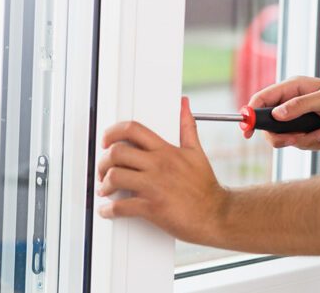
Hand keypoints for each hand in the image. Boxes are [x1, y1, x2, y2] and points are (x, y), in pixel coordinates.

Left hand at [96, 97, 229, 245]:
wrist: (216, 214)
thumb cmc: (205, 186)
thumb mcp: (196, 152)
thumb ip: (187, 126)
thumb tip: (184, 104)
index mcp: (166, 150)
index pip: (132, 130)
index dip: (113, 132)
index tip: (106, 140)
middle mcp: (158, 165)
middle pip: (117, 153)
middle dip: (103, 161)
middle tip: (103, 169)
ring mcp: (154, 186)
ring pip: (115, 177)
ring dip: (104, 184)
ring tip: (105, 189)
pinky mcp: (152, 208)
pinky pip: (121, 206)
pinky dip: (108, 210)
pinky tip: (107, 210)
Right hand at [247, 76, 319, 150]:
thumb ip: (300, 105)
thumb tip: (277, 113)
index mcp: (292, 87)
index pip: (263, 98)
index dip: (251, 113)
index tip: (246, 130)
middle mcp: (290, 103)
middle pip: (269, 125)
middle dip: (284, 136)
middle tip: (298, 139)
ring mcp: (295, 119)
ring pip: (284, 138)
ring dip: (305, 139)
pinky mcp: (303, 132)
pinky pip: (298, 144)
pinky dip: (314, 143)